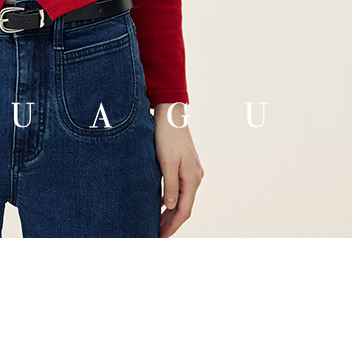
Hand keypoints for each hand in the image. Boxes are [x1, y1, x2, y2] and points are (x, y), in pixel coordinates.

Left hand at [153, 103, 203, 237]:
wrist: (172, 114)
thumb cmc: (167, 135)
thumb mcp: (166, 162)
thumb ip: (169, 186)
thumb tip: (170, 207)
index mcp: (192, 178)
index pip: (183, 210)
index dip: (172, 226)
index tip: (161, 237)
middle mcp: (195, 177)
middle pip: (184, 206)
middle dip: (171, 222)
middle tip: (156, 235)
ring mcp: (191, 171)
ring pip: (182, 198)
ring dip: (171, 212)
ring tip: (157, 223)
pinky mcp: (185, 166)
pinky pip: (179, 188)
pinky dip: (170, 199)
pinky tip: (161, 204)